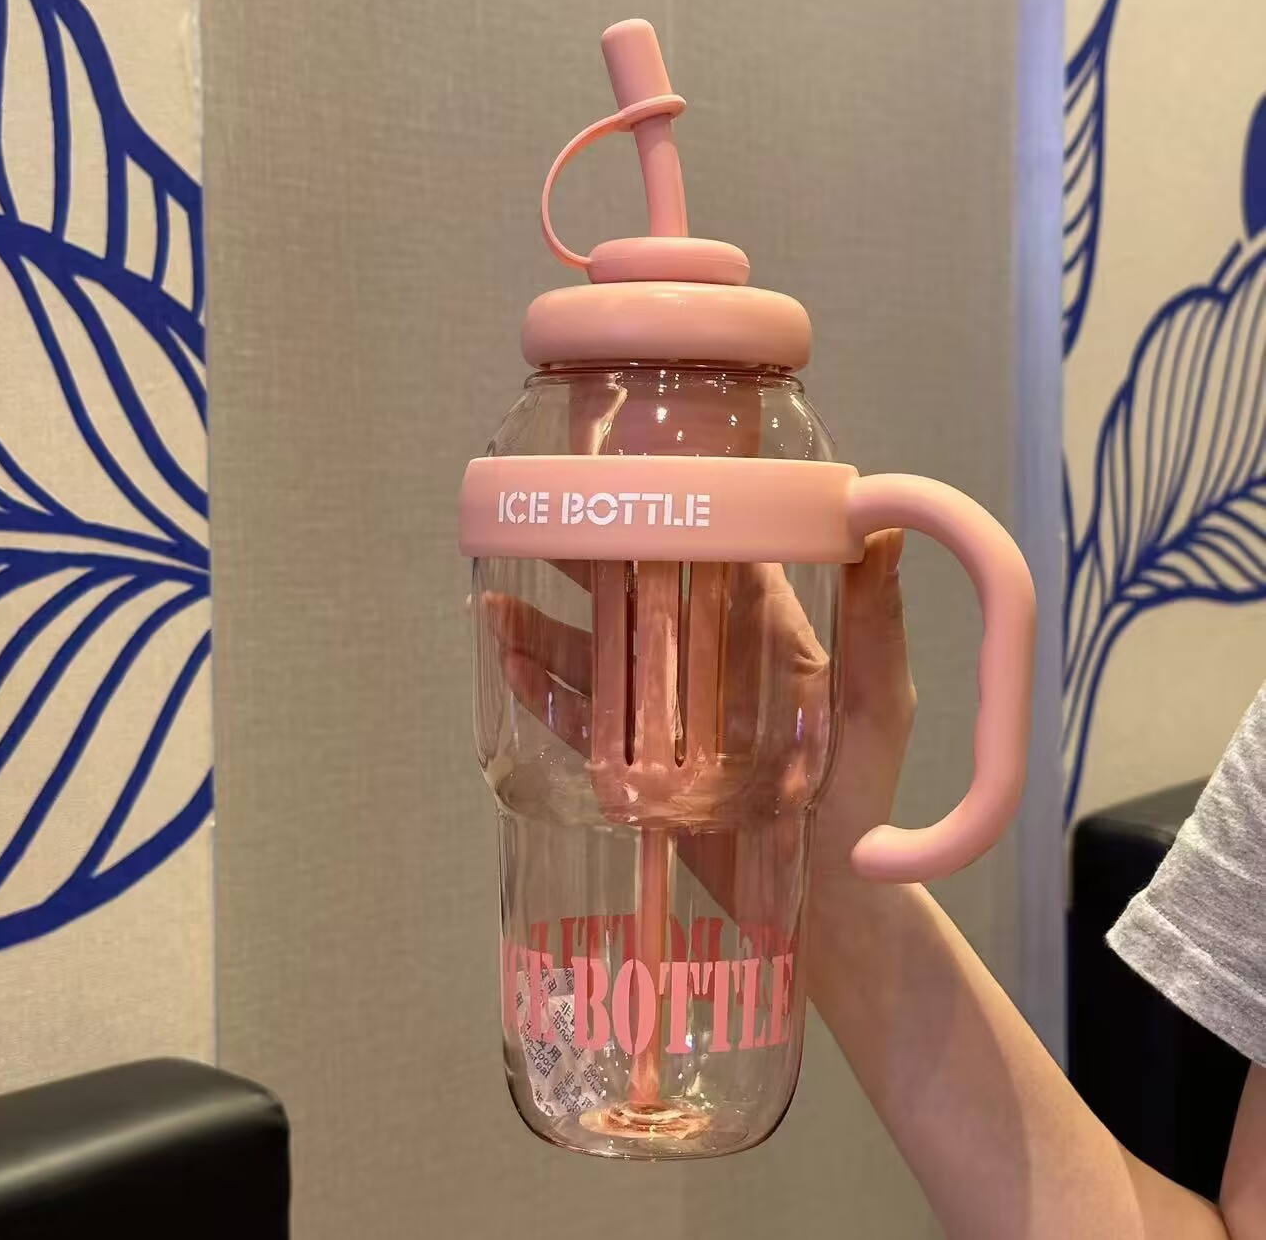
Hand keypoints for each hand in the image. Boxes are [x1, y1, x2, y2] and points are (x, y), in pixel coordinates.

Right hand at [482, 531, 914, 914]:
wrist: (828, 903)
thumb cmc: (863, 800)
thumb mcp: (877, 707)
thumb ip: (876, 625)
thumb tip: (886, 524)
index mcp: (766, 639)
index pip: (714, 563)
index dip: (675, 518)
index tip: (632, 481)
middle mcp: (711, 668)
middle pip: (641, 603)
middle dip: (592, 563)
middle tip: (541, 524)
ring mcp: (671, 719)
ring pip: (601, 658)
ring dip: (549, 629)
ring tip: (498, 597)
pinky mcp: (643, 768)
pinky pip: (587, 723)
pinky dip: (547, 694)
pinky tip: (511, 665)